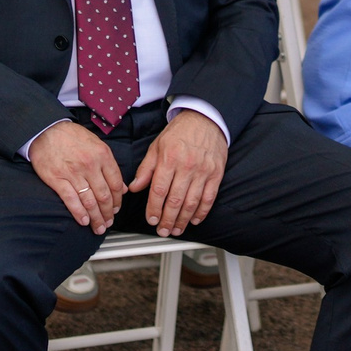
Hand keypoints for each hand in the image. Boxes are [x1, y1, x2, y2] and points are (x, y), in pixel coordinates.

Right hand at [31, 119, 127, 231]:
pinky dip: (79, 213)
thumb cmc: (72, 137)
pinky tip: (84, 221)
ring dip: (96, 217)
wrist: (47, 130)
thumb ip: (110, 166)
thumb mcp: (97, 145)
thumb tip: (122, 187)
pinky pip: (71, 200)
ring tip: (98, 227)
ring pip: (89, 201)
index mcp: (102, 155)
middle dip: (108, 213)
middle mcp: (90, 165)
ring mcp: (73, 173)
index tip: (117, 209)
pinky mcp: (57, 179)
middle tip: (108, 223)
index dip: (118, 201)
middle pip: (104, 196)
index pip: (116, 184)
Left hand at [126, 109, 227, 237]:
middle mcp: (186, 166)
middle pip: (175, 200)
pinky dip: (202, 212)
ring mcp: (203, 171)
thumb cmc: (180, 133)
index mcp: (169, 159)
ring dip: (183, 220)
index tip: (151, 220)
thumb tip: (134, 187)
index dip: (154, 209)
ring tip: (176, 229)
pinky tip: (195, 219)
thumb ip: (145, 169)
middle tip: (163, 231)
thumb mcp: (156, 147)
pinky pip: (209, 197)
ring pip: (192, 202)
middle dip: (167, 220)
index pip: (159, 190)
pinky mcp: (216, 174)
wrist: (206, 119)